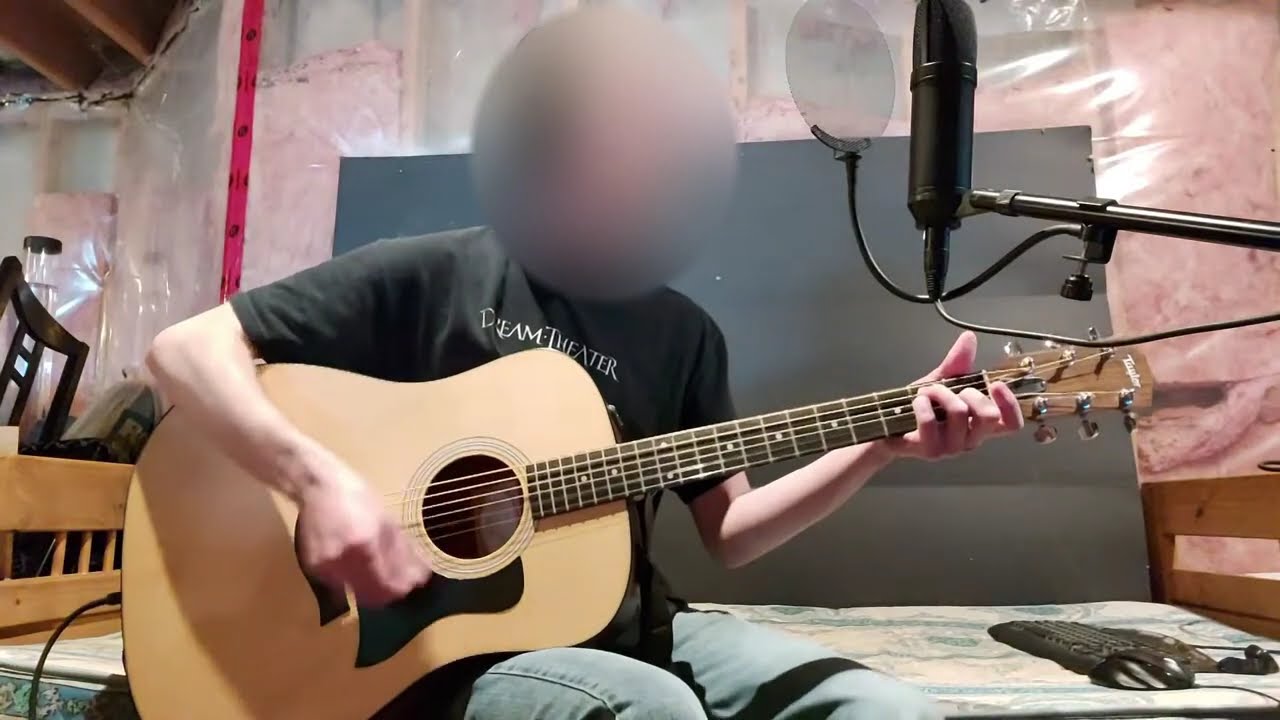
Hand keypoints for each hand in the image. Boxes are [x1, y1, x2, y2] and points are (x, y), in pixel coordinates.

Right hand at [295, 451, 432, 606]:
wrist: (319, 487)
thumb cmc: (358, 499)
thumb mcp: (387, 521)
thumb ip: (404, 552)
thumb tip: (422, 577)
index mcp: (365, 544)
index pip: (389, 586)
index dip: (403, 589)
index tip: (411, 584)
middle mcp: (343, 560)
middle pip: (373, 597)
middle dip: (388, 592)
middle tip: (397, 582)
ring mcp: (326, 566)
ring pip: (357, 593)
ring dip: (370, 587)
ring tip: (375, 567)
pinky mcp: (314, 569)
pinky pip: (340, 585)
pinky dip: (352, 580)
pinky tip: (355, 562)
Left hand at [884, 331, 1022, 460]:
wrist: (889, 424)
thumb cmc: (922, 406)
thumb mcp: (942, 382)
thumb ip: (958, 363)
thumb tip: (968, 337)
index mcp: (979, 425)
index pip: (1011, 424)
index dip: (1010, 404)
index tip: (996, 384)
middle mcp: (971, 440)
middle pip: (989, 416)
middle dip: (970, 392)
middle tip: (951, 389)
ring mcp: (952, 449)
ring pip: (959, 412)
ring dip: (940, 392)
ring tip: (926, 391)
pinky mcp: (930, 451)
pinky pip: (930, 421)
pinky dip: (922, 403)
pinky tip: (916, 401)